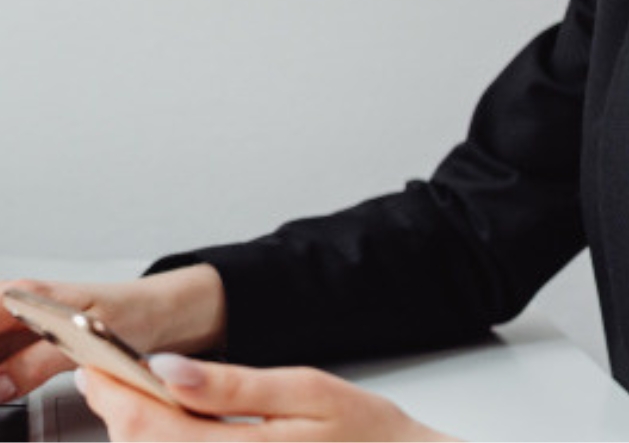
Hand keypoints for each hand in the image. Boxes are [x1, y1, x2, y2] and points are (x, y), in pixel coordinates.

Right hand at [0, 265, 225, 400]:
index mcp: (23, 296)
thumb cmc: (132, 311)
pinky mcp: (24, 350)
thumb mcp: (88, 336)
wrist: (160, 312)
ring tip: (4, 398)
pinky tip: (4, 397)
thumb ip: (40, 360)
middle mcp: (13, 309)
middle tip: (0, 395)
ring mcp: (15, 331)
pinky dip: (0, 383)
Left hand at [78, 354, 456, 441]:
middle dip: (115, 411)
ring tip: (131, 396)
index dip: (116, 393)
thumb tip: (168, 370)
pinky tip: (170, 428)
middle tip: (103, 374)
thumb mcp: (307, 391)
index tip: (96, 363)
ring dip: (135, 434)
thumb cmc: (365, 432)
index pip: (153, 427)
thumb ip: (235, 385)